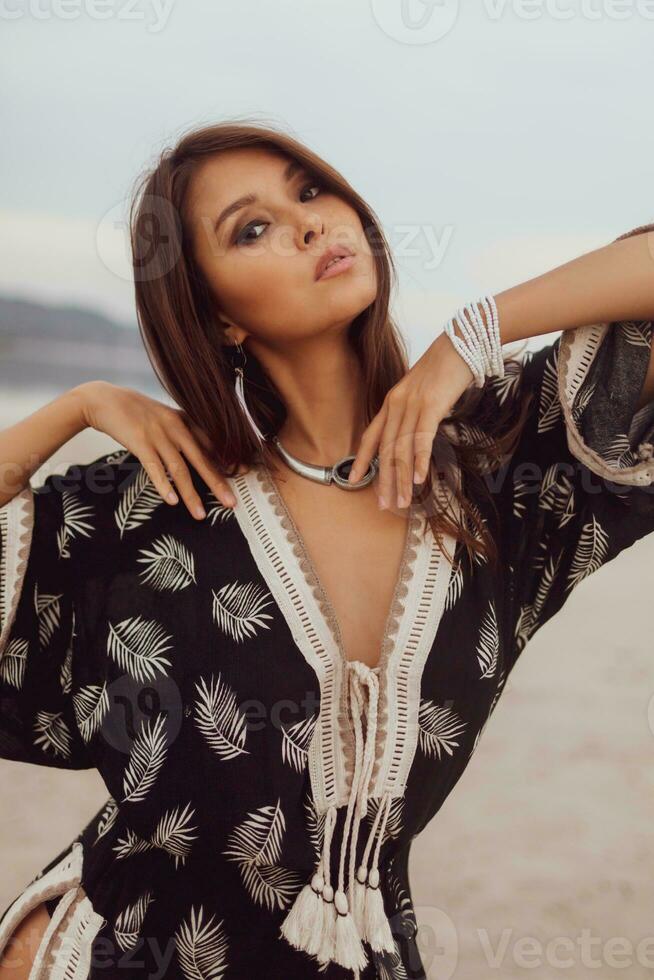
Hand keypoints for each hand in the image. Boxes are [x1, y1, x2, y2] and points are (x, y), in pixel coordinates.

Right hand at [78, 381, 242, 518]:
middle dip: (217, 484)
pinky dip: (163, 485)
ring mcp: (158, 435)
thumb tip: (198, 450)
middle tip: (231, 503)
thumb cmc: (134, 411)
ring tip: (200, 514)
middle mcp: (176, 428)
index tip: (244, 475)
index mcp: (184, 420)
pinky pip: (154, 467)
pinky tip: (171, 501)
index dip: (228, 461)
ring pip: (179, 469)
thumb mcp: (164, 416)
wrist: (103, 399)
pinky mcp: (140, 443)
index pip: (211, 444)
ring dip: (190, 495)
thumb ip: (181, 430)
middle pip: (201, 460)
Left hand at [347, 333, 476, 509]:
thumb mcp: (423, 389)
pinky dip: (419, 461)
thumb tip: (416, 431)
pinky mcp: (430, 405)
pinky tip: (419, 479)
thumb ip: (414, 410)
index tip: (354, 481)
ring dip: (402, 479)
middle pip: (386, 450)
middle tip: (385, 505)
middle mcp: (396, 405)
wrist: (462, 341)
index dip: (362, 460)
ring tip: (403, 501)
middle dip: (384, 480)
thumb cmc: (446, 366)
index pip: (371, 436)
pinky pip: (421, 439)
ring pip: (401, 449)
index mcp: (392, 401)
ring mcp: (412, 405)